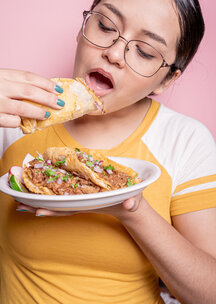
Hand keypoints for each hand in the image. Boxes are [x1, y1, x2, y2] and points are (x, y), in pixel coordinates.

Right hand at [0, 68, 63, 127]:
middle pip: (29, 91)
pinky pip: (12, 121)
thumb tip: (41, 93)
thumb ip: (14, 84)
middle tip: (60, 104)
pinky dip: (19, 122)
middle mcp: (0, 87)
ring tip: (47, 115)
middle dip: (48, 98)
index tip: (58, 90)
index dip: (46, 83)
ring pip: (23, 108)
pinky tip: (22, 122)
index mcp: (2, 75)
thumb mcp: (0, 81)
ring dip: (38, 112)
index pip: (28, 77)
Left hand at [16, 193, 143, 219]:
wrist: (128, 203)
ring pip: (58, 198)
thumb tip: (130, 205)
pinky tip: (37, 185)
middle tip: (18, 203)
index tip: (38, 212)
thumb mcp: (133, 202)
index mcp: (92, 203)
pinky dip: (50, 188)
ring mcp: (80, 196)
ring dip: (40, 196)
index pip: (71, 208)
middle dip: (39, 204)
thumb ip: (131, 203)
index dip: (54, 210)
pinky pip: (63, 190)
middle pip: (58, 204)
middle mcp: (82, 201)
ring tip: (20, 196)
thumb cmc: (130, 201)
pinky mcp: (81, 190)